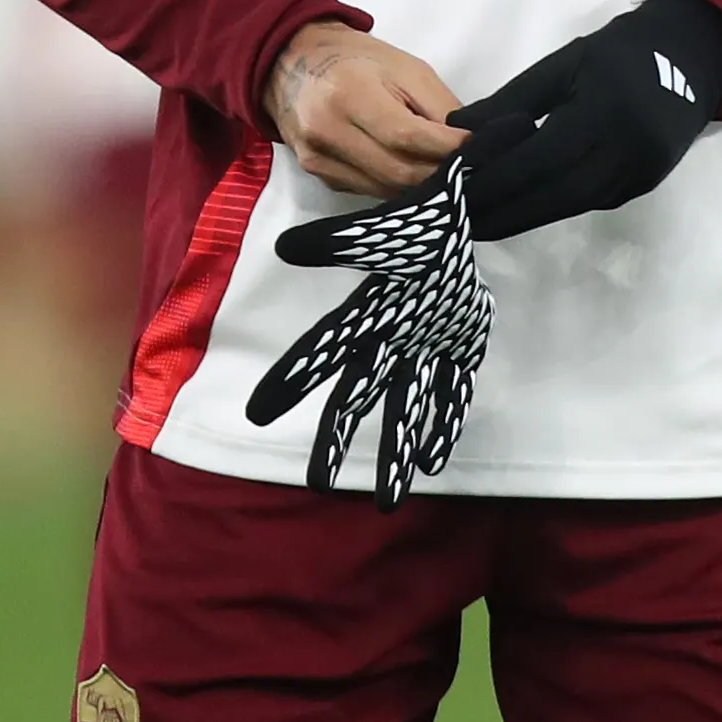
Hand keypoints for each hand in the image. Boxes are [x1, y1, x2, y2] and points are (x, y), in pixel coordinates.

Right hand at [244, 157, 492, 507]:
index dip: (292, 382)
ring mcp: (428, 349)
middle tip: (319, 482)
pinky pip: (452, 395)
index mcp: (368, 314)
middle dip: (338, 437)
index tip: (258, 415)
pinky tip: (431, 462)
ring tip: (388, 502)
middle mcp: (391, 340)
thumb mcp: (380, 234)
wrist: (462, 219)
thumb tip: (285, 247)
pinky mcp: (462, 349)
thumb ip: (338, 242)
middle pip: (359, 396)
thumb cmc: (416, 224)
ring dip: (398, 450)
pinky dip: (443, 426)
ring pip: (408, 406)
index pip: (323, 353)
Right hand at [267, 22, 467, 196]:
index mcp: (350, 94)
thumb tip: (469, 144)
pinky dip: (395, 186)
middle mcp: (327, 131)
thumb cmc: (357, 59)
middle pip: (397, 171)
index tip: (475, 150)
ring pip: (384, 189)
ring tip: (445, 174)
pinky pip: (367, 190)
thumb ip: (439, 106)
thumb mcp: (406, 67)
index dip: (445, 149)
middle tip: (467, 169)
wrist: (292, 61)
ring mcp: (318, 158)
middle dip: (439, 174)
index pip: (405, 137)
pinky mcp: (316, 173)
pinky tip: (412, 174)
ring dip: (420, 187)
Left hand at [447, 0, 721, 240]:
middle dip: (504, 213)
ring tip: (480, 222)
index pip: (541, 159)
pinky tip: (520, 209)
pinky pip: (591, 202)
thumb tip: (457, 132)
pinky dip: (552, 208)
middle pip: (556, 195)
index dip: (496, 181)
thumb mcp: (564, 62)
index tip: (453, 192)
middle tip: (457, 221)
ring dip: (524, 218)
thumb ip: (511, 99)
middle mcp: (628, 149)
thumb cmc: (620, 51)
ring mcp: (641, 171)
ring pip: (573, 205)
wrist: (691, 56)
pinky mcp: (645, 184)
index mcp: (605, 110)